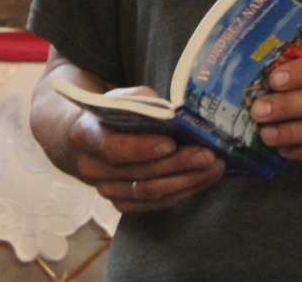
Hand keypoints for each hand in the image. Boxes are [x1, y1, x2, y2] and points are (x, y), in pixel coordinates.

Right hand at [70, 89, 225, 213]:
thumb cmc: (110, 114)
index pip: (114, 148)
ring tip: (215, 168)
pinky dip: (182, 192)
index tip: (171, 142)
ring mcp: (106, 190)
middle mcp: (92, 169)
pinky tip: (202, 180)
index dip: (143, 148)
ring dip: (187, 181)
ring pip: (151, 193)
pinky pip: (155, 204)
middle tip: (209, 155)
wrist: (87, 140)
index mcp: (86, 136)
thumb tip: (171, 113)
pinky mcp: (122, 203)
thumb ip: (141, 103)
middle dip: (178, 165)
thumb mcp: (119, 98)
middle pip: (140, 174)